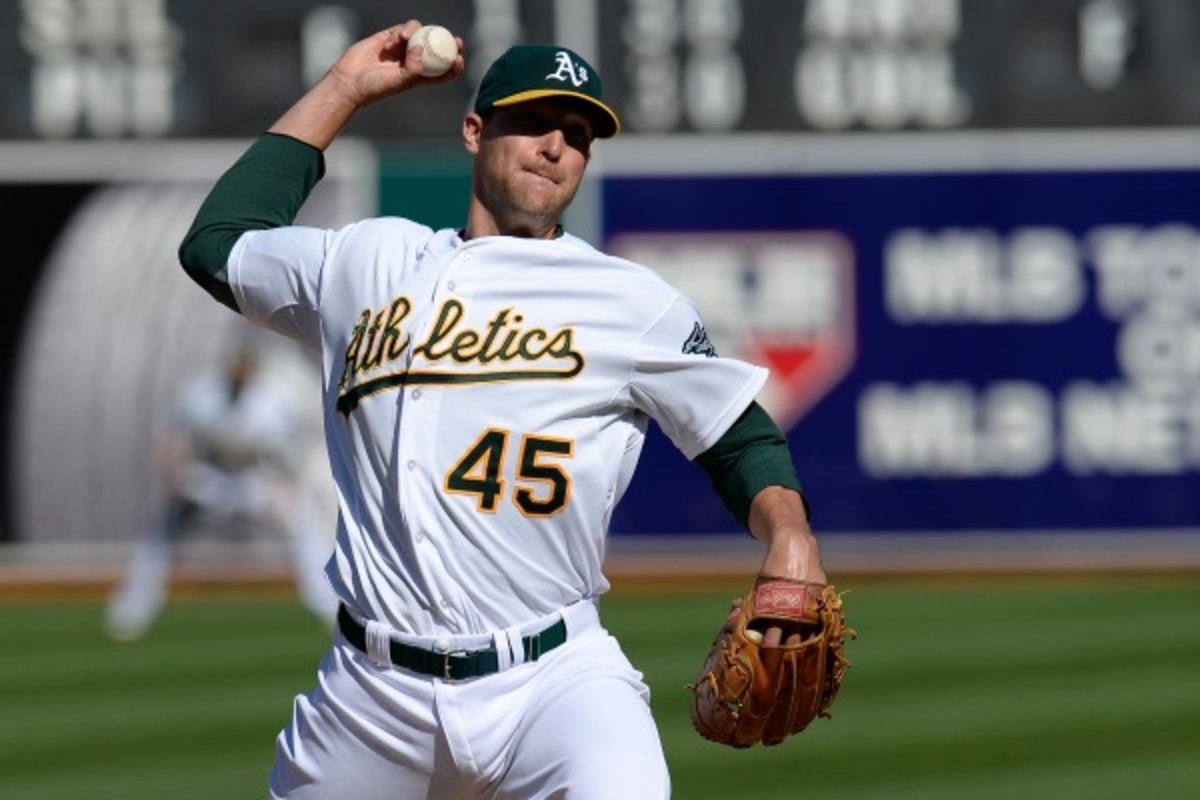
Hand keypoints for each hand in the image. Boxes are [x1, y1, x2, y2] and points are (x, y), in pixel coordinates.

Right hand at [269, 20, 465, 149]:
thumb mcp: (398, 82)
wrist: (350, 80)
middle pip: (436, 49)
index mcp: (419, 76)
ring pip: (419, 34)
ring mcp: (402, 49)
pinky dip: (397, 33)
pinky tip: (388, 43)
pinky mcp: (389, 38)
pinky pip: (401, 30)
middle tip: (456, 40)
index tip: (459, 59)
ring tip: (402, 36)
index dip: (454, 65)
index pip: (442, 71)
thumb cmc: (375, 87)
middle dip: (448, 43)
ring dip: (415, 32)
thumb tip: (422, 48)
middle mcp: (413, 61)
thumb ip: (413, 68)